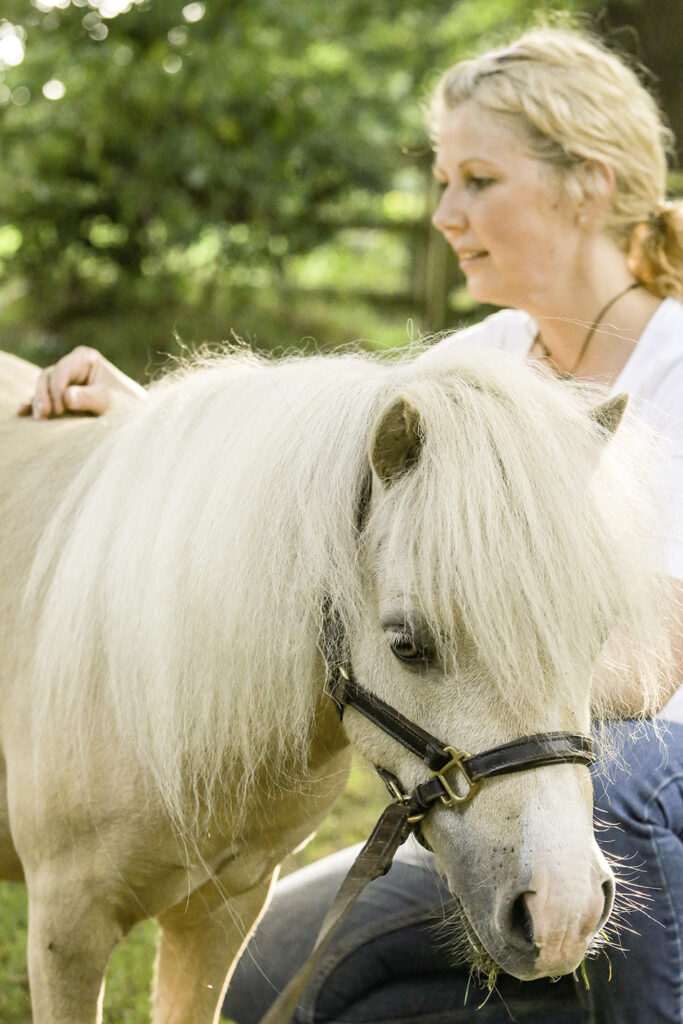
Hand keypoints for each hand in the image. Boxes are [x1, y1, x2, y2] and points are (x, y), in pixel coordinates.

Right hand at [18, 346, 146, 418]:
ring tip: (39, 419)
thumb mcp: (108, 402)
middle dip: (44, 396)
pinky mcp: (61, 395)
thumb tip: (67, 397)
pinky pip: (44, 398)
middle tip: (43, 416)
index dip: (56, 388)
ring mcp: (65, 380)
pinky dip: (35, 405)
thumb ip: (88, 398)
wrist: (133, 416)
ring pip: (43, 387)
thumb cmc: (125, 405)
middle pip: (48, 376)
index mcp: (85, 359)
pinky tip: (24, 413)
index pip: (62, 369)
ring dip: (39, 402)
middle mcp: (72, 366)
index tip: (60, 409)